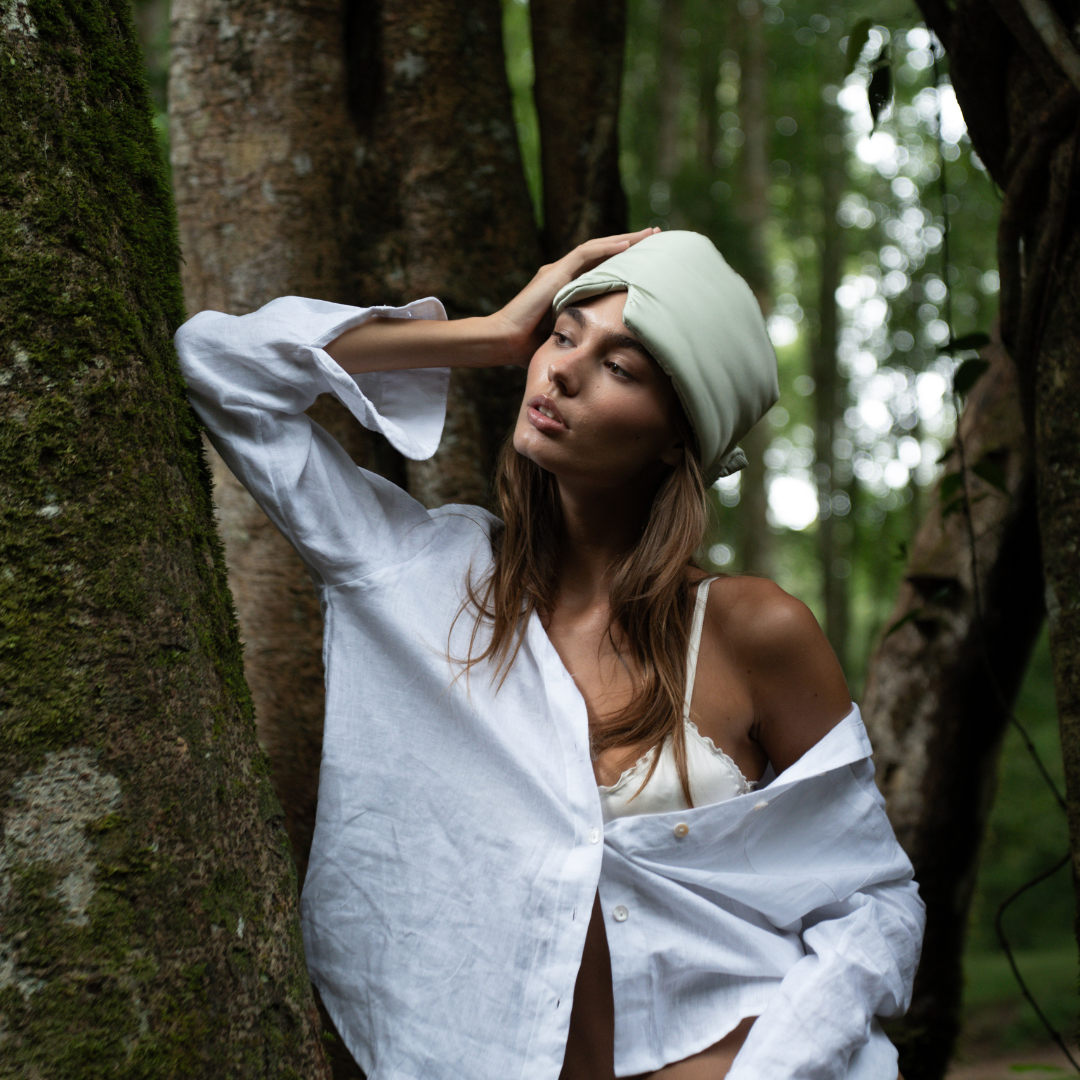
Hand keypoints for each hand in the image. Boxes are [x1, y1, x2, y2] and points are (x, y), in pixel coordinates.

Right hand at [491, 227, 659, 366]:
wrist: (504, 341)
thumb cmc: (529, 347)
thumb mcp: (565, 336)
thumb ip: (582, 333)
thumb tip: (607, 346)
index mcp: (567, 287)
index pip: (601, 268)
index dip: (625, 262)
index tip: (649, 258)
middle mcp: (563, 274)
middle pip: (604, 253)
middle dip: (632, 244)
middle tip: (658, 236)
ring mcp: (558, 271)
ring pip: (598, 248)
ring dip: (626, 240)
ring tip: (651, 234)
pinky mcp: (554, 273)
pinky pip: (585, 254)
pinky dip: (607, 248)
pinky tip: (627, 244)